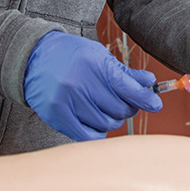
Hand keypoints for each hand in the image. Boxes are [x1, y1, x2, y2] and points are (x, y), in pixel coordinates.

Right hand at [23, 31, 162, 140]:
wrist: (33, 58)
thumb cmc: (69, 55)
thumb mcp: (98, 56)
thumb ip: (124, 72)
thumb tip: (149, 82)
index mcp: (94, 65)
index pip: (128, 88)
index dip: (145, 99)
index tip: (156, 104)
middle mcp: (80, 84)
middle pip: (120, 109)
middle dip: (127, 107)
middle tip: (124, 101)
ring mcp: (67, 102)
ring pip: (106, 124)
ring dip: (112, 119)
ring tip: (104, 107)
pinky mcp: (57, 116)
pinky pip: (88, 135)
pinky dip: (97, 131)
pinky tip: (95, 120)